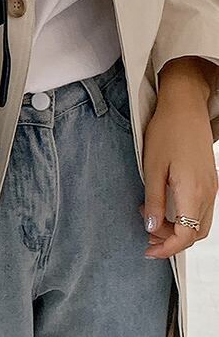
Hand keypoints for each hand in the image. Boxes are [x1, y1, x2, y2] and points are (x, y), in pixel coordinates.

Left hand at [141, 57, 217, 258]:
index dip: (167, 248)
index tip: (148, 250)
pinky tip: (163, 205)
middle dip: (170, 240)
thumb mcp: (152, 167)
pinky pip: (200, 209)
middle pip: (195, 233)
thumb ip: (153, 200)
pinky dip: (183, 215)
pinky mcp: (209, 181)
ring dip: (177, 228)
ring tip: (150, 220)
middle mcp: (208, 193)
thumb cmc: (167, 131)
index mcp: (193, 192)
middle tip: (145, 235)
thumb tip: (151, 227)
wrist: (184, 107)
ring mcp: (211, 187)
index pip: (186, 235)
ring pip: (199, 222)